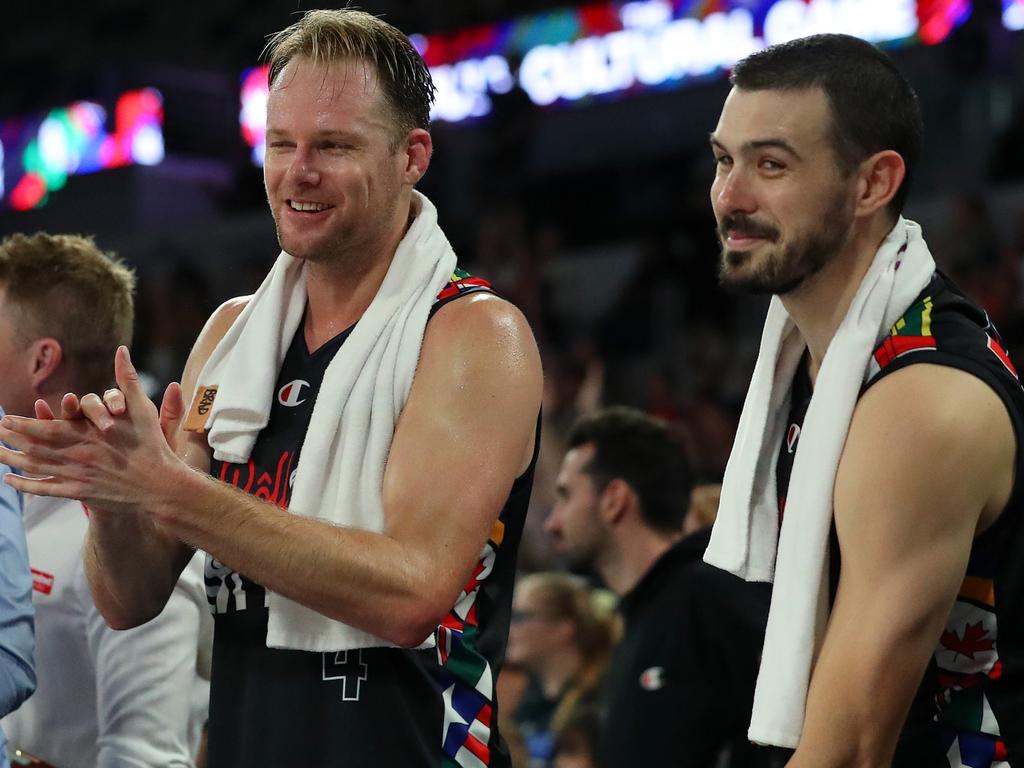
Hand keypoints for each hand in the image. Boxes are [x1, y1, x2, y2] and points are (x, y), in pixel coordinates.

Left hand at [0, 346, 182, 514]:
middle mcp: (76, 454)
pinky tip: (11, 481)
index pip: (44, 427)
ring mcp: (77, 475)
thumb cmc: (152, 444)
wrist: (161, 485)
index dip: (22, 424)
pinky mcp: (81, 493)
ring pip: (36, 468)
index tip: (4, 419)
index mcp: (86, 434)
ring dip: (12, 461)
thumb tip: (122, 350)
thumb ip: (128, 379)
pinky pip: (46, 489)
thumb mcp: (142, 408)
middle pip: (33, 447)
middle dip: (10, 440)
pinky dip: (25, 486)